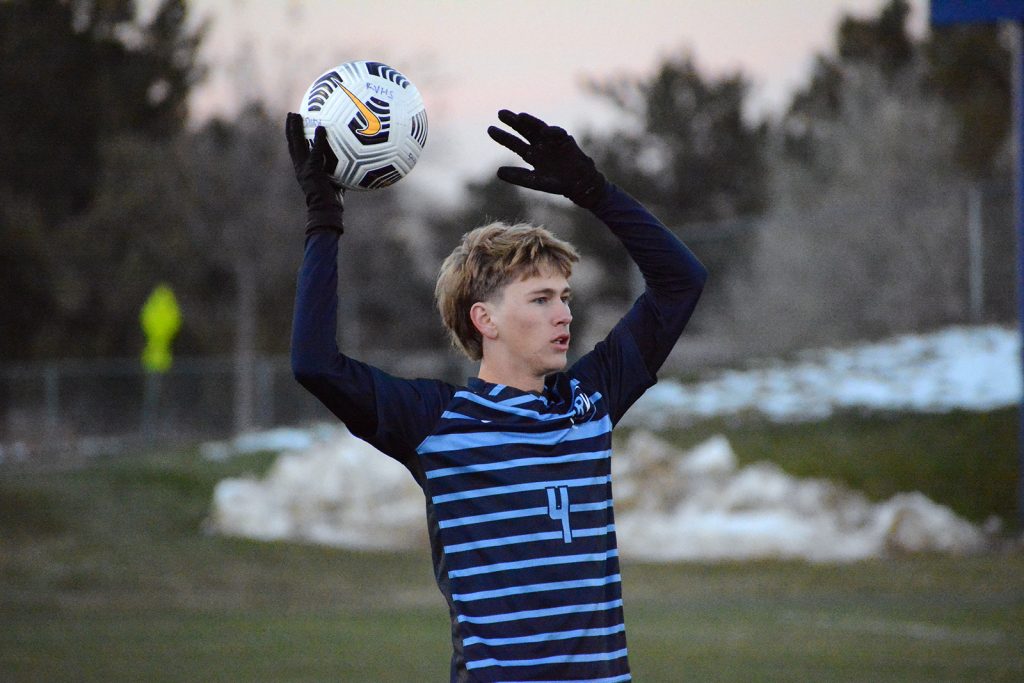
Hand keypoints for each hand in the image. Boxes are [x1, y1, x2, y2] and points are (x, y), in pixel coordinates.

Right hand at [285, 112, 344, 233]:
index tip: (294, 125)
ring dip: (295, 129)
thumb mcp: (335, 180)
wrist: (326, 211)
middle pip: (292, 144)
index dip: (294, 137)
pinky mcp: (312, 171)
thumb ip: (338, 168)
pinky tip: (322, 128)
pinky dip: (318, 139)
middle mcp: (300, 167)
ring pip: (297, 144)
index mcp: (303, 169)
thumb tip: (353, 159)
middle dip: (290, 128)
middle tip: (292, 114)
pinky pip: (316, 151)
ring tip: (295, 115)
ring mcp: (304, 169)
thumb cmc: (333, 200)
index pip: (296, 150)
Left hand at [486, 110, 606, 208]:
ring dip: (530, 121)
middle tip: (500, 113)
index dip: (503, 137)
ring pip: (538, 127)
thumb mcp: (535, 181)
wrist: (579, 184)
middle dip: (513, 122)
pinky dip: (551, 132)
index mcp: (531, 155)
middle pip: (524, 130)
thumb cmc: (557, 184)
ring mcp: (552, 141)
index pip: (514, 143)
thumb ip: (518, 176)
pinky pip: (557, 133)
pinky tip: (544, 132)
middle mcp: (539, 145)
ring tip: (520, 117)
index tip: (490, 129)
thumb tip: (497, 172)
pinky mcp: (564, 139)